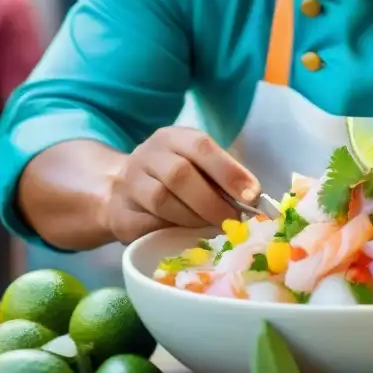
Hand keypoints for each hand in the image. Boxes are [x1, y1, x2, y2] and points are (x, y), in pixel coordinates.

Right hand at [104, 126, 261, 243]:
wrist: (122, 192)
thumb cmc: (175, 179)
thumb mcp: (198, 165)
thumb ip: (223, 177)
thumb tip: (254, 199)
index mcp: (173, 138)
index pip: (202, 146)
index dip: (229, 171)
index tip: (252, 196)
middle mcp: (148, 155)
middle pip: (180, 174)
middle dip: (212, 201)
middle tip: (233, 220)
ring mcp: (129, 183)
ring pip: (162, 200)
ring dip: (193, 218)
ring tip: (211, 227)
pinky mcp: (119, 214)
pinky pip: (146, 224)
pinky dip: (170, 231)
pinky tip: (183, 234)